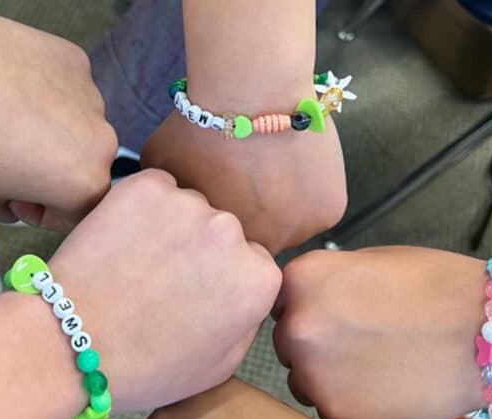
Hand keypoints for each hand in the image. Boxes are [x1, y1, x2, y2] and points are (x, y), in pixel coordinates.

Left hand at [0, 16, 117, 229]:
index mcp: (84, 184)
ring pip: (76, 127)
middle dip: (50, 170)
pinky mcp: (75, 61)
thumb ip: (12, 211)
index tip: (15, 200)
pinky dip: (44, 95)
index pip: (76, 212)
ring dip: (50, 131)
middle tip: (5, 158)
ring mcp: (91, 96)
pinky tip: (9, 91)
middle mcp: (101, 141)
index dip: (41, 212)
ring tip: (3, 120)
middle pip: (82, 167)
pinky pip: (66, 90)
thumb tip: (23, 196)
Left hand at [48, 170, 280, 412]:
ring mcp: (187, 204)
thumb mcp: (220, 365)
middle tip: (164, 281)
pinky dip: (143, 208)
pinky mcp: (145, 186)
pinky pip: (156, 189)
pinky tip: (122, 242)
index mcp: (258, 278)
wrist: (71, 344)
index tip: (197, 294)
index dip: (223, 280)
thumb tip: (243, 292)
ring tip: (138, 263)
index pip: (254, 263)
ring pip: (189, 208)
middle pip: (225, 232)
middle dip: (202, 251)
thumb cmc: (146, 366)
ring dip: (173, 227)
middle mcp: (232, 232)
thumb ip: (246, 322)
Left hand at [141, 104, 346, 254]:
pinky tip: (294, 163)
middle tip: (249, 181)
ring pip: (292, 226)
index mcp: (223, 249)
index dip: (223, 226)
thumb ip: (169, 201)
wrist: (250, 92)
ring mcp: (301, 233)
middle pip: (262, 242)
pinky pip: (319, 207)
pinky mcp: (330, 211)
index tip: (223, 196)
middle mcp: (264, 248)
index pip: (226, 252)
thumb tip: (166, 210)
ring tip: (273, 170)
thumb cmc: (199, 130)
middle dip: (255, 219)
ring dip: (285, 207)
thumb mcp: (161, 171)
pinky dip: (310, 190)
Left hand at [272, 247, 488, 418]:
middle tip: (361, 341)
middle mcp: (294, 327)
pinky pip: (329, 408)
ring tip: (378, 365)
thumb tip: (304, 298)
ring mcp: (312, 374)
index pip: (280, 299)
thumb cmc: (438, 286)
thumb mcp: (370, 262)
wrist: (489, 334)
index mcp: (300, 279)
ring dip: (327, 376)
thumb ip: (327, 281)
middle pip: (287, 341)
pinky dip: (352, 402)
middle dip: (315, 342)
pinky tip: (387, 388)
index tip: (336, 312)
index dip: (308, 306)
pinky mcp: (336, 414)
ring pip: (303, 379)